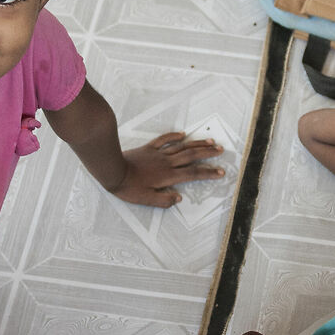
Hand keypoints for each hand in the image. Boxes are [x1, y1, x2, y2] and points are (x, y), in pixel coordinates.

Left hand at [108, 131, 224, 207]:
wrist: (113, 170)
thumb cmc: (128, 187)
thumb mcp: (146, 199)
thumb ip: (164, 200)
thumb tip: (179, 198)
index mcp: (168, 176)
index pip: (193, 173)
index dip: (208, 173)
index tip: (220, 172)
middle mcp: (167, 163)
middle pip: (192, 155)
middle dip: (208, 153)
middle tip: (221, 150)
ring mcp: (158, 154)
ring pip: (182, 146)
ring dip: (197, 143)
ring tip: (210, 141)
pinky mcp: (149, 148)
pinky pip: (164, 140)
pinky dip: (174, 136)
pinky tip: (182, 134)